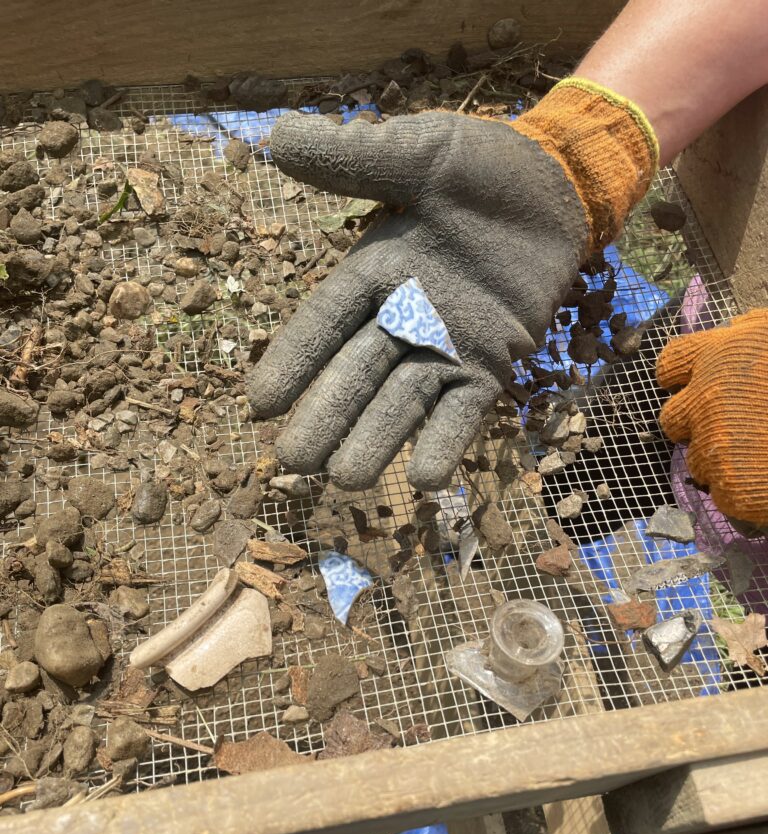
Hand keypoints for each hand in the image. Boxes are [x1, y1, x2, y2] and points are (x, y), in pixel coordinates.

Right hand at [247, 110, 587, 490]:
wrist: (561, 187)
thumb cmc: (487, 168)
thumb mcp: (421, 152)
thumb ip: (356, 158)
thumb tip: (275, 139)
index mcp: (376, 271)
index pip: (324, 323)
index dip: (294, 361)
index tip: (261, 404)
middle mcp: (404, 318)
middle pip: (356, 375)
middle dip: (327, 418)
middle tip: (294, 463)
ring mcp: (447, 347)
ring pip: (403, 402)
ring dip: (377, 441)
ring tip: (348, 481)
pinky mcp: (490, 365)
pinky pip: (463, 410)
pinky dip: (445, 442)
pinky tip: (425, 481)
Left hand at [657, 310, 767, 524]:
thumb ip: (756, 333)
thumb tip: (735, 328)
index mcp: (722, 352)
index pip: (672, 364)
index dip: (682, 379)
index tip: (697, 389)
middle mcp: (708, 396)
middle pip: (673, 420)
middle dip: (698, 427)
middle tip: (738, 432)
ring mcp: (715, 443)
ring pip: (698, 461)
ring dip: (724, 462)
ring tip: (765, 457)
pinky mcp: (732, 485)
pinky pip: (726, 496)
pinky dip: (747, 495)